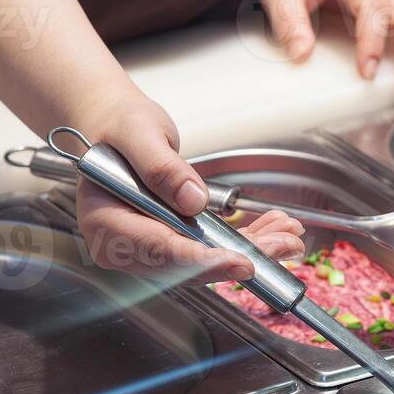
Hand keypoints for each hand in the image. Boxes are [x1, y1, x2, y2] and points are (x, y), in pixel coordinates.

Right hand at [74, 95, 304, 282]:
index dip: (201, 260)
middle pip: (186, 265)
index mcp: (105, 223)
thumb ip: (160, 167)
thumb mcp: (138, 134)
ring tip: (288, 235)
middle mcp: (123, 246)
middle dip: (240, 257)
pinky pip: (209, 248)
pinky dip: (244, 241)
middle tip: (283, 244)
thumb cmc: (118, 129)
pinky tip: (274, 231)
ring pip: (205, 262)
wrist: (117, 129)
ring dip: (251, 250)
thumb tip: (191, 200)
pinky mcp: (170, 244)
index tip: (239, 262)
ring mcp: (147, 249)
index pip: (157, 250)